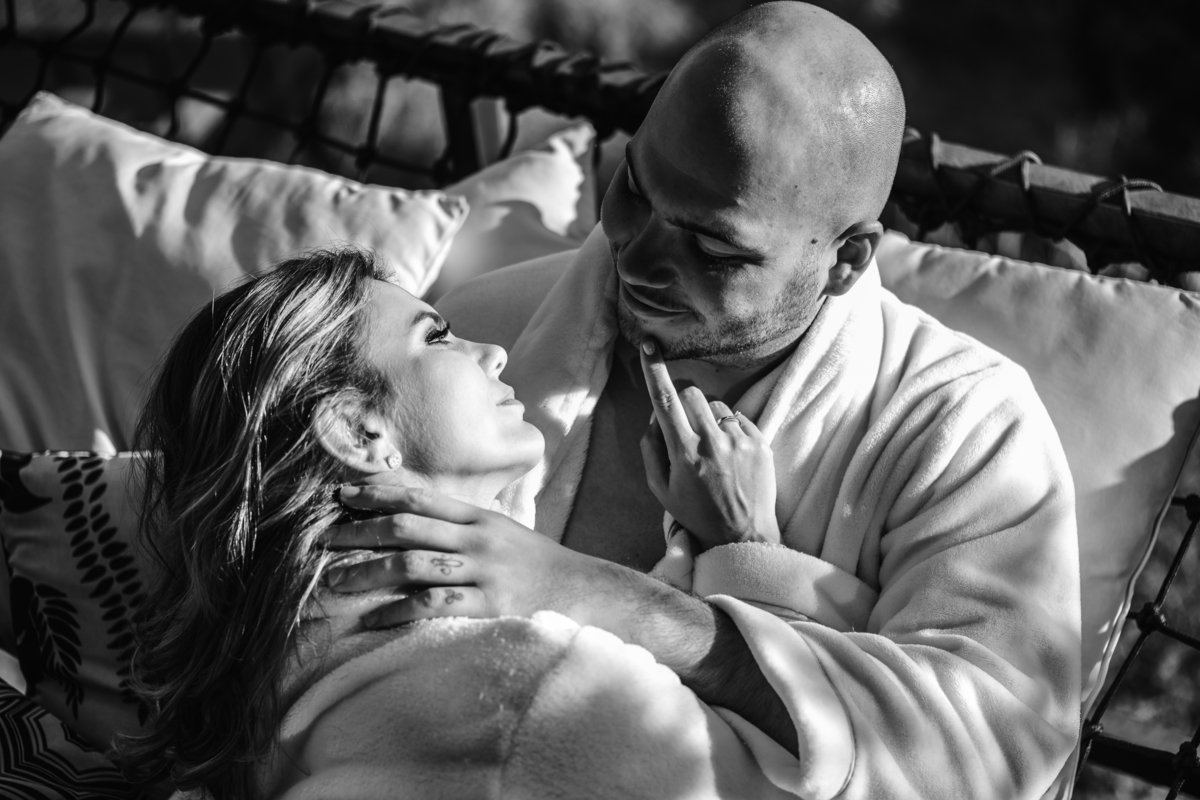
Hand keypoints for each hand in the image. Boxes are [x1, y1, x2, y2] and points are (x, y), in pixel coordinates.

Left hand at [323, 486, 635, 629]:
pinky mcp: (489, 605)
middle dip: (360, 532)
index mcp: (479, 516)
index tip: (341, 495)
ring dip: (367, 572)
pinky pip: (433, 605)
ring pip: (413, 564)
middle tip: (322, 539)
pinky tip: (372, 619)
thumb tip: (416, 523)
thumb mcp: (504, 534)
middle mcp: (478, 537)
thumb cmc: (540, 567)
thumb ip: (465, 527)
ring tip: (334, 583)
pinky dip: (397, 612)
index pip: (420, 495)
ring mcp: (484, 571)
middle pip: (407, 526)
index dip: (377, 493)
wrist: (590, 593)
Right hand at [639, 339, 780, 549]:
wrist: (744, 536)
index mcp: (684, 454)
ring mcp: (740, 442)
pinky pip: (737, 417)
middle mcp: (713, 443)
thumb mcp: (660, 489)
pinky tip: (728, 454)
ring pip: (715, 405)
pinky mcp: (760, 443)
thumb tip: (655, 416)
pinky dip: (727, 428)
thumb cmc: (696, 514)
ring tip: (710, 449)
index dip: (654, 370)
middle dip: (682, 400)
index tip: (649, 345)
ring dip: (706, 417)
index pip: (665, 401)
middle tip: (683, 424)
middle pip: (691, 393)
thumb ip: (651, 448)